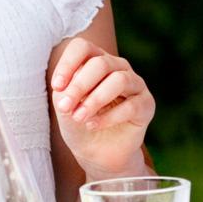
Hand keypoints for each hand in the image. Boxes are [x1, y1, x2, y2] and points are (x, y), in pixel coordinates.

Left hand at [49, 35, 153, 171]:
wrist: (97, 153)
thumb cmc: (80, 124)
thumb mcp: (65, 108)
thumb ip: (65, 94)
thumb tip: (66, 89)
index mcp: (95, 61)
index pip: (82, 48)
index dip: (68, 63)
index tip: (56, 87)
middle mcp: (118, 67)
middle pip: (100, 63)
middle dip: (79, 86)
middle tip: (65, 107)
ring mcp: (135, 84)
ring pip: (119, 80)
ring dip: (95, 100)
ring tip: (79, 117)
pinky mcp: (146, 105)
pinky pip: (131, 105)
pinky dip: (108, 117)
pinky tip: (93, 125)